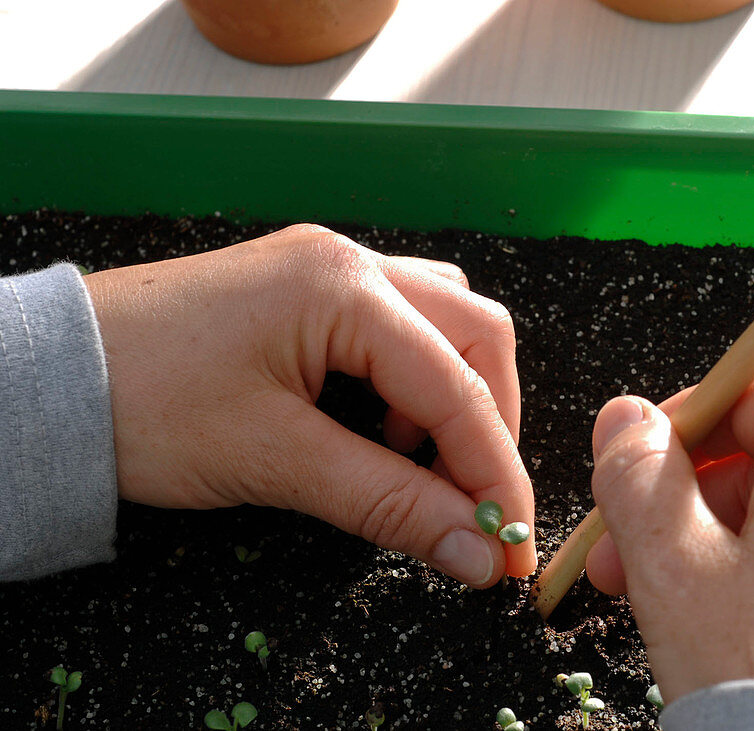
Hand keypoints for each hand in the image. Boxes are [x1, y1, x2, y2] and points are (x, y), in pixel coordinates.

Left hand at [84, 224, 535, 586]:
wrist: (48, 379)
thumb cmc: (143, 404)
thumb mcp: (273, 460)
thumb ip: (387, 504)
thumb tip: (476, 552)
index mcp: (342, 287)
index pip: (457, 384)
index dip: (494, 469)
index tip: (508, 540)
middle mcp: (348, 262)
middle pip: (474, 334)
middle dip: (488, 422)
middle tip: (474, 499)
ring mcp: (329, 271)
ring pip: (443, 323)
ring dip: (454, 396)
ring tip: (417, 463)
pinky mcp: (309, 293)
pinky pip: (398, 329)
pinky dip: (412, 384)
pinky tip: (378, 429)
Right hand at [584, 360, 753, 728]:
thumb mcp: (670, 566)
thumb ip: (637, 474)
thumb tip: (625, 420)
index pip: (751, 387)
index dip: (680, 419)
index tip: (635, 464)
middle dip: (686, 497)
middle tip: (627, 551)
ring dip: (720, 541)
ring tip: (668, 600)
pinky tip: (731, 627)